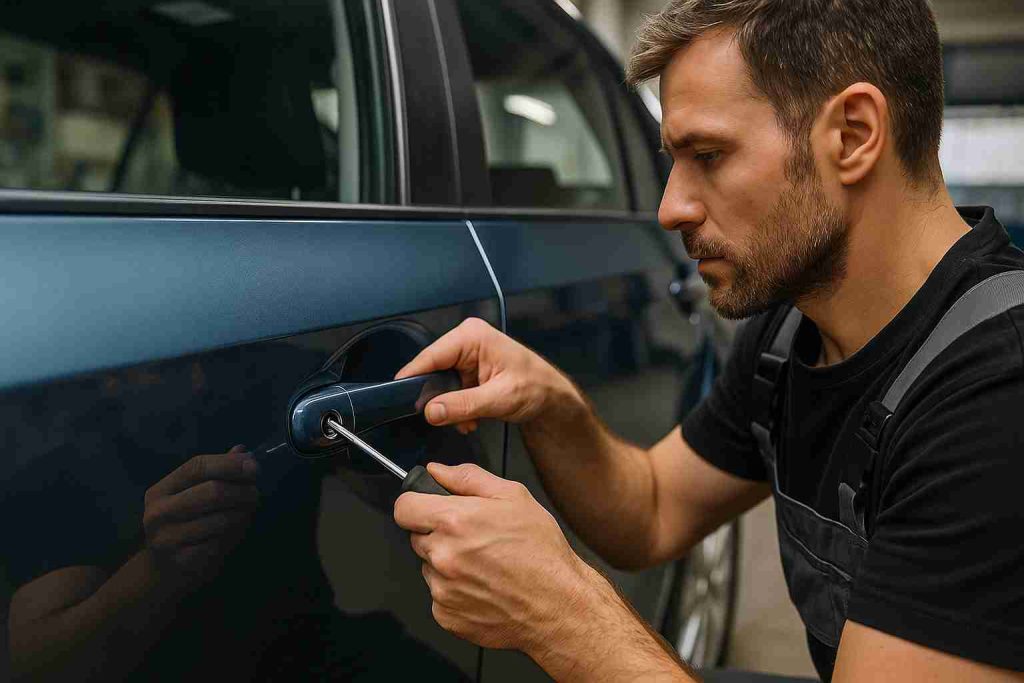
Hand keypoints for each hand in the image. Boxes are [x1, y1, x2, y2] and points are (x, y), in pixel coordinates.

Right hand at [143, 445, 259, 582]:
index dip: (229, 464)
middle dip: (242, 490)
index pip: (197, 466)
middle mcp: (159, 513)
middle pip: (212, 491)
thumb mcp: (191, 497)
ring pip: (221, 519)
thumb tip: (242, 450)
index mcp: (161, 491)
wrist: (163, 572)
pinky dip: (235, 536)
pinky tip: (233, 534)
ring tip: (246, 514)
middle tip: (255, 494)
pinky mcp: (183, 561)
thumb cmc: (183, 526)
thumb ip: (215, 474)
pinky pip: (222, 543)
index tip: (253, 466)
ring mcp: (168, 538)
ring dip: (242, 515)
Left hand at [393, 463, 591, 652]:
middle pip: (416, 536)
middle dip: (438, 533)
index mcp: (455, 521)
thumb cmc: (541, 552)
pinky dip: (455, 591)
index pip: (404, 507)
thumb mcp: (514, 496)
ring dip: (447, 563)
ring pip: (429, 567)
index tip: (427, 507)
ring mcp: (442, 589)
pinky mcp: (446, 615)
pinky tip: (483, 587)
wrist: (558, 605)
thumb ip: (468, 478)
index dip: (416, 503)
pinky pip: (439, 596)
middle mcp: (442, 556)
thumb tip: (438, 471)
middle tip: (473, 538)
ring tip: (484, 565)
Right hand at [395, 318, 578, 434]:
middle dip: (440, 399)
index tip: (399, 395)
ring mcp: (467, 356)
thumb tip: (432, 410)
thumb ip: (462, 405)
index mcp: (472, 336)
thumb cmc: (537, 387)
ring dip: (451, 407)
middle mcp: (467, 341)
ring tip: (469, 420)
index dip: (413, 377)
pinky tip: (472, 418)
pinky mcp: (469, 370)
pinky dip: (457, 407)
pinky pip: (450, 390)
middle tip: (448, 419)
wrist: (551, 398)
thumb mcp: (498, 398)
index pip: (431, 356)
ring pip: (440, 385)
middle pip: (433, 371)